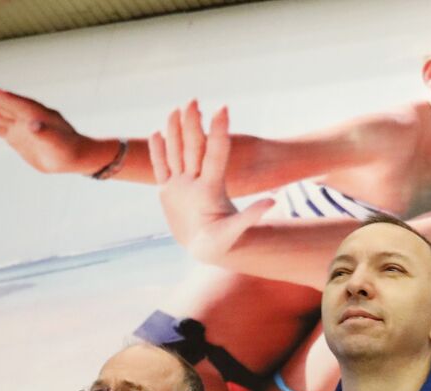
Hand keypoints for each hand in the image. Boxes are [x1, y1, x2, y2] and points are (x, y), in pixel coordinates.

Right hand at [0, 85, 111, 174]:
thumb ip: (44, 133)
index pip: (19, 104)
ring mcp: (19, 125)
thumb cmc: (68, 148)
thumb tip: (33, 126)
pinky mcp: (15, 136)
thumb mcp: (57, 142)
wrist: (72, 157)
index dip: (7, 98)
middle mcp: (25, 116)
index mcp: (37, 114)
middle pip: (4, 105)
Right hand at [149, 102, 273, 261]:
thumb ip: (251, 216)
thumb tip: (274, 202)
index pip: (216, 153)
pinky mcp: (169, 192)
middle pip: (194, 147)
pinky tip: (157, 134)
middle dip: (193, 125)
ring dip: (176, 131)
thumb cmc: (224, 243)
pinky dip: (158, 153)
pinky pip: (161, 168)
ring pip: (177, 152)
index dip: (219, 132)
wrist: (208, 249)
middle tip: (193, 101)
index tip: (223, 110)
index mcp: (212, 187)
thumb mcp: (236, 231)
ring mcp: (183, 185)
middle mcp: (197, 181)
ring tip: (175, 109)